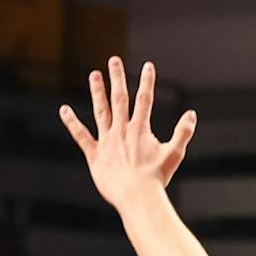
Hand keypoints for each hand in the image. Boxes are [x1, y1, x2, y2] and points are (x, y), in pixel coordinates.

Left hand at [59, 58, 196, 207]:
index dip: (147, 81)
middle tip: (114, 60)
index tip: (148, 66)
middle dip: (117, 78)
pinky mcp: (95, 154)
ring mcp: (106, 140)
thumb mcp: (175, 153)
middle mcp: (121, 130)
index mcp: (140, 129)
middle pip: (119, 98)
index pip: (145, 99)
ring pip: (100, 111)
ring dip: (97, 92)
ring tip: (94, 75)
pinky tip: (64, 110)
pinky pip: (81, 135)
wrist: (136, 195)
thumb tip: (191, 114)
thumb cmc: (156, 177)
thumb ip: (183, 132)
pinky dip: (72, 122)